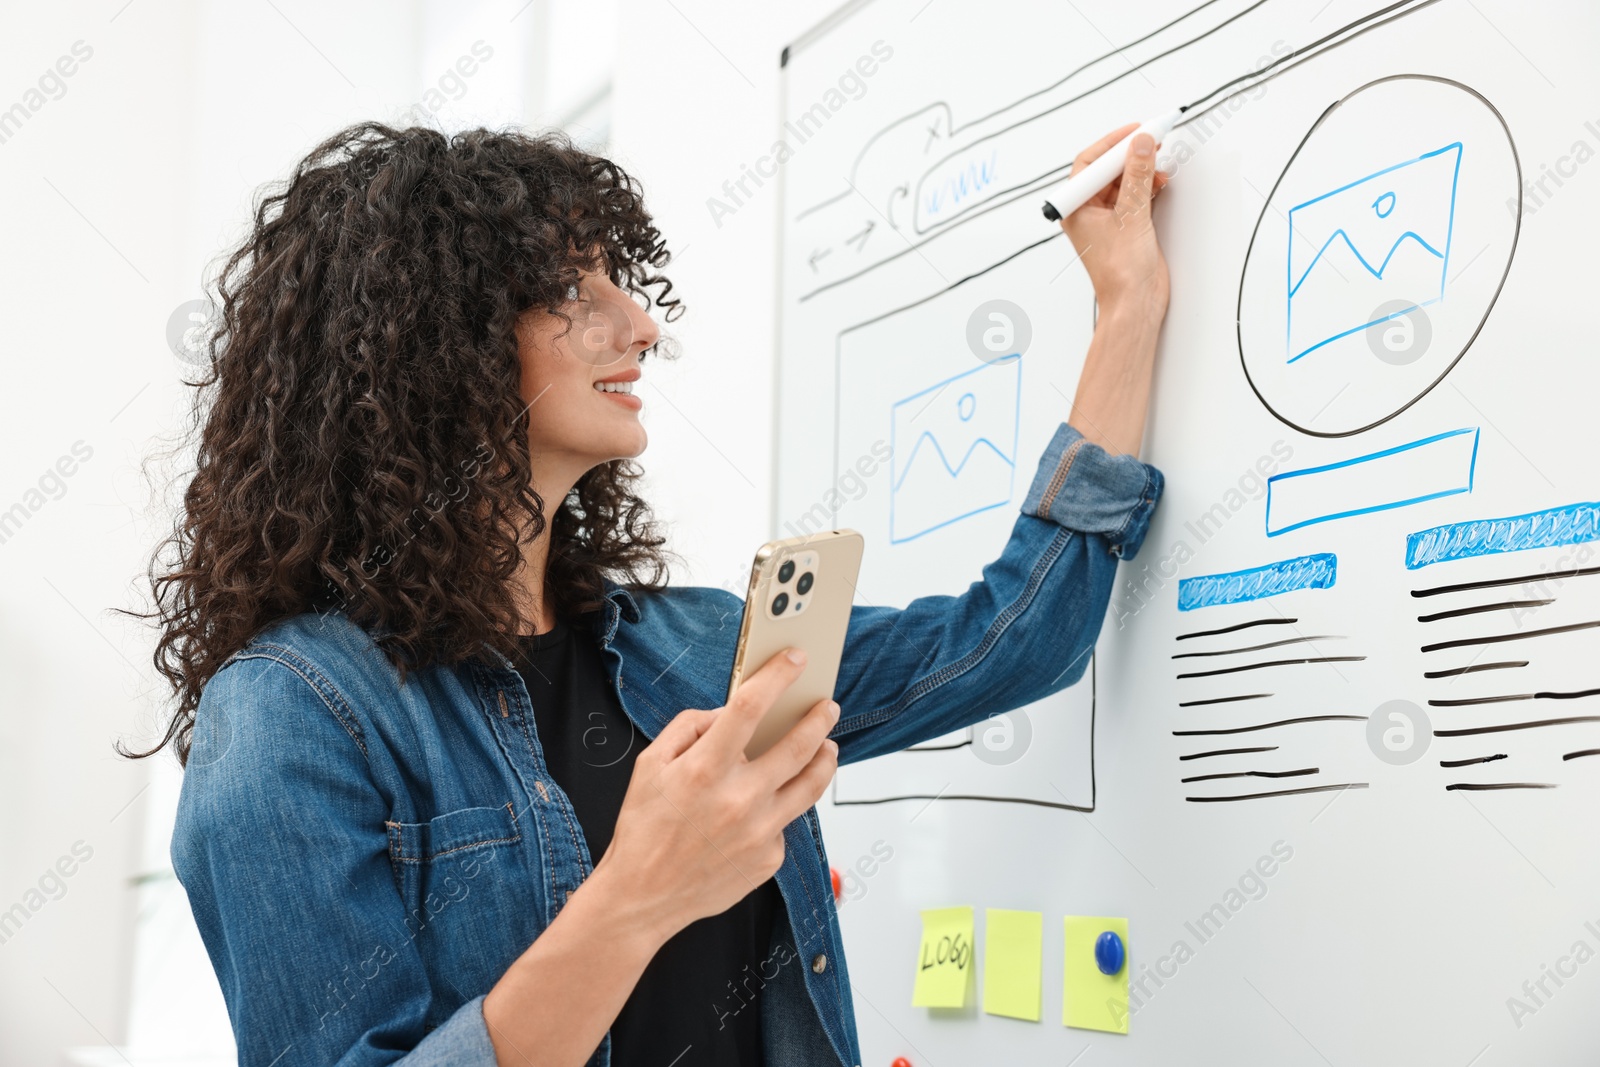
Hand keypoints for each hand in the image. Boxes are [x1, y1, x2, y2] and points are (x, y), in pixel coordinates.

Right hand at [594, 647, 839, 942]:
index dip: (777, 677)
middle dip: (818, 718)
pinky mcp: (769, 859)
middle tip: (826, 706)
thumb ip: (688, 728)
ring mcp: (759, 832)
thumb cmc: (643, 829)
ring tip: (827, 746)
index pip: (750, 708)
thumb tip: (725, 712)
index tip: (795, 660)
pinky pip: (785, 822)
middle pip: (797, 746)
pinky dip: (779, 808)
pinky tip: (766, 807)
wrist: (642, 898)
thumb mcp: (650, 765)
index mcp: (705, 770)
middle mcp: (738, 800)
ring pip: (811, 786)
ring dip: (824, 759)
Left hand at [1058, 123, 1170, 313]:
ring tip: (1159, 164)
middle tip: (1152, 140)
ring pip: (1123, 182)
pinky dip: (1148, 186)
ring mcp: (1107, 220)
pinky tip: (1160, 181)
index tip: (1136, 131)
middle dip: (1130, 155)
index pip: (1089, 163)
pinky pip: (1135, 195)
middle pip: (1107, 170)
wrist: (1134, 304)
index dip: (1113, 143)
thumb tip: (1139, 145)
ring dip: (1142, 171)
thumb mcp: (1131, 215)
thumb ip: (1137, 176)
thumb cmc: (1120, 273)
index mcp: (1076, 209)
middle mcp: (1088, 212)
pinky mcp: (1126, 226)